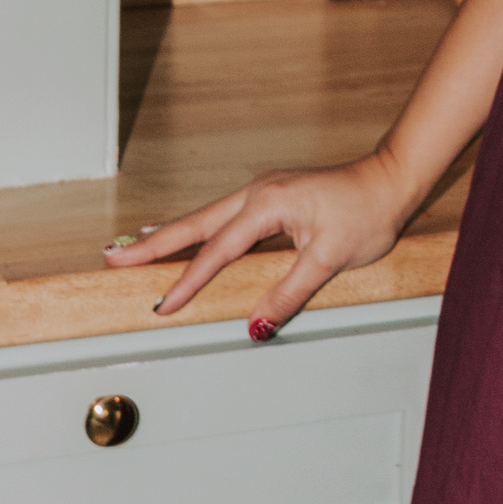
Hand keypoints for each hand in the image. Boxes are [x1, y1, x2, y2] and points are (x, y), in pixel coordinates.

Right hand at [99, 149, 414, 335]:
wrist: (392, 179)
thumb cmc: (368, 212)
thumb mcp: (331, 259)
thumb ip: (290, 292)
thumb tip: (258, 324)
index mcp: (267, 204)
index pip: (217, 251)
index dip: (187, 281)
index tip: (161, 304)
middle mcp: (257, 192)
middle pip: (194, 224)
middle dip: (152, 244)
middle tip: (110, 257)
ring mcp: (263, 191)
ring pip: (205, 217)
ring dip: (169, 233)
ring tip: (131, 246)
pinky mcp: (271, 196)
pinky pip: (223, 216)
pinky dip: (197, 228)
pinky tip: (183, 232)